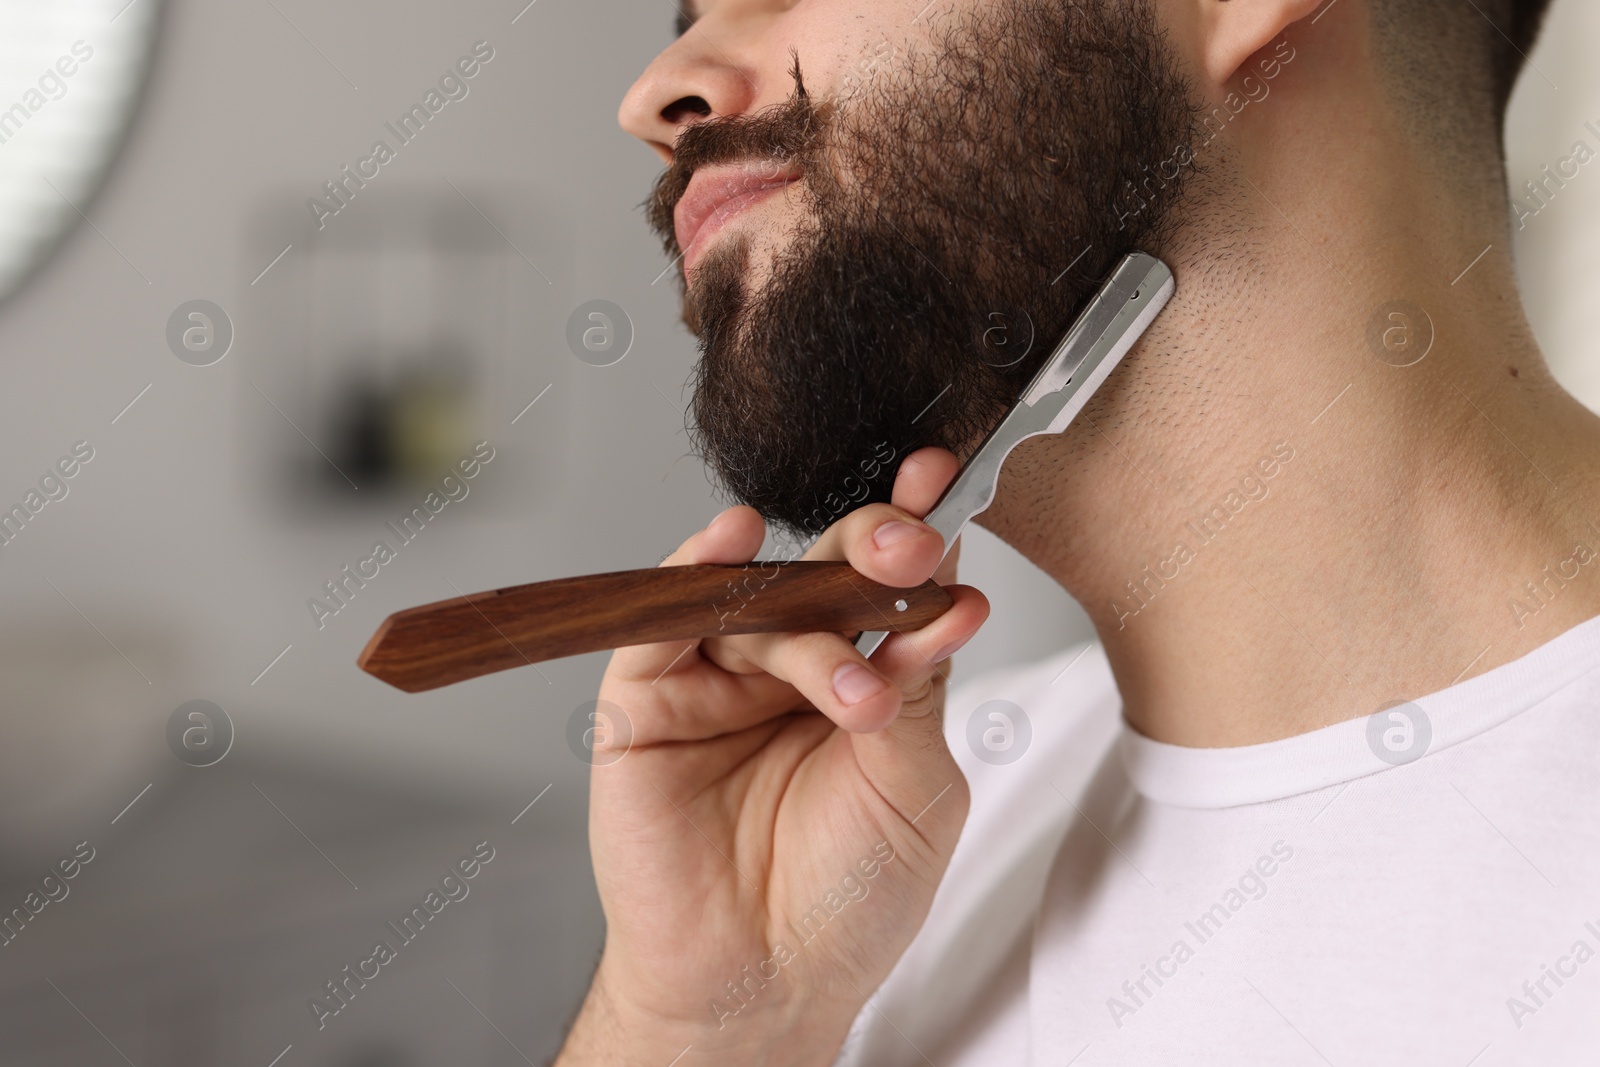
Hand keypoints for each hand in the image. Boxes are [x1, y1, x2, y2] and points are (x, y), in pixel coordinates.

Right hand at [556, 447, 988, 1065]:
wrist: (764, 984)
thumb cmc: (849, 898)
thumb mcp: (916, 786)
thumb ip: (919, 686)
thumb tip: (954, 593)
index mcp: (865, 679)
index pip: (890, 586)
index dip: (917, 532)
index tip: (942, 483)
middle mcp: (791, 668)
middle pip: (825, 572)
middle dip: (871, 548)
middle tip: (908, 546)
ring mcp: (716, 680)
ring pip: (760, 599)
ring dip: (810, 615)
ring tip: (854, 691)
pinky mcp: (646, 702)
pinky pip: (663, 618)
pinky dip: (694, 569)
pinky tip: (734, 540)